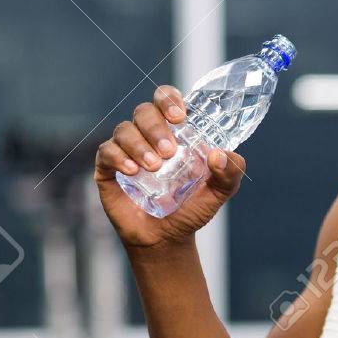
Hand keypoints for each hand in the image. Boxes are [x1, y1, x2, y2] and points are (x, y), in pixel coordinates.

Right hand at [94, 84, 246, 249]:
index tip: (179, 116)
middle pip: (144, 111)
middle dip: (155, 127)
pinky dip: (119, 157)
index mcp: (174, 133)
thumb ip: (230, 173)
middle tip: (169, 151)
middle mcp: (148, 136)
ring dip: (139, 145)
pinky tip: (132, 171)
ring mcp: (126, 151)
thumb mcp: (219, 192)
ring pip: (124, 130)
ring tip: (154, 167)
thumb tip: (220, 154)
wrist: (166, 239)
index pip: (165, 100)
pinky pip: (106, 151)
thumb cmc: (191, 209)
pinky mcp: (107, 169)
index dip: (168, 99)